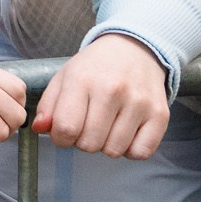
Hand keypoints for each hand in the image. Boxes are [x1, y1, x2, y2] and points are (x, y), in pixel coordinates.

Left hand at [32, 34, 168, 158]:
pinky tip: (125, 131)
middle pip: (89, 144)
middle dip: (83, 141)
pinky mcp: (160, 114)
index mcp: (83, 79)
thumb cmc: (95, 67)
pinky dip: (130, 149)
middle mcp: (112, 90)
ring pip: (113, 151)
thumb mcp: (65, 77)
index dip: (61, 138)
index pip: (65, 129)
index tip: (65, 130)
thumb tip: (41, 129)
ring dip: (106, 145)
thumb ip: (48, 105)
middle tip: (88, 125)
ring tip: (107, 125)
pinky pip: (140, 152)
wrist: (135, 48)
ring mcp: (139, 103)